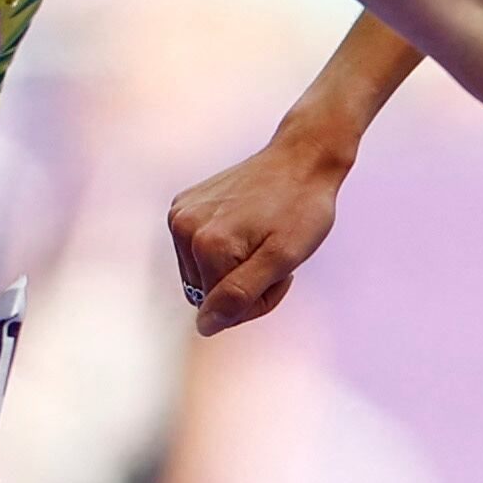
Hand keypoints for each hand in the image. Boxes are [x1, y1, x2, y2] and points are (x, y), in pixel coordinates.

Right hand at [167, 131, 354, 336]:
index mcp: (206, 246)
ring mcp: (180, 214)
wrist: (302, 156)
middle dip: (242, 287)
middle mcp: (183, 229)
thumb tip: (204, 326)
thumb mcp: (282, 259)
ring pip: (200, 274)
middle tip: (274, 259)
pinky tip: (247, 226)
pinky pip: (197, 249)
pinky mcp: (183, 204)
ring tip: (262, 241)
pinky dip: (223, 248)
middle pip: (205, 293)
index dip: (256, 301)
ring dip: (233, 269)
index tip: (282, 273)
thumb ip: (240, 295)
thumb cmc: (301, 208)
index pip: (218, 310)